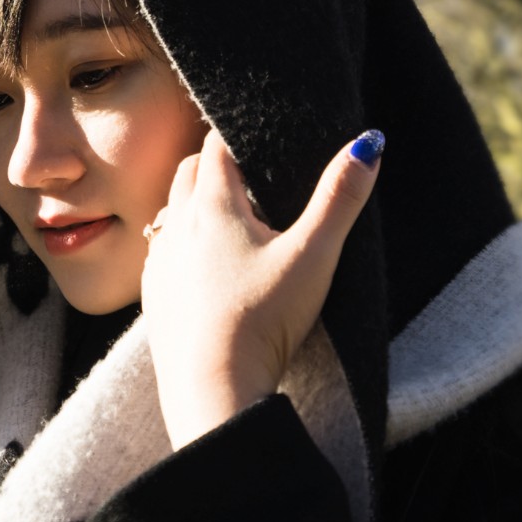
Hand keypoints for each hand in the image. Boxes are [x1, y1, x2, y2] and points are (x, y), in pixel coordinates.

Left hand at [140, 127, 383, 446]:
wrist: (214, 389)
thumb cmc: (263, 319)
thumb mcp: (314, 255)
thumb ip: (340, 198)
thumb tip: (368, 144)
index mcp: (211, 206)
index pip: (215, 146)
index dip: (237, 133)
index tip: (256, 132)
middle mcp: (175, 227)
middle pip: (187, 173)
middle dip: (214, 164)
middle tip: (249, 172)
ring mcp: (159, 263)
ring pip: (169, 212)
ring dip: (193, 203)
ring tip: (230, 216)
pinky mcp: (153, 298)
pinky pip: (161, 254)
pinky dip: (181, 244)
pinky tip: (205, 265)